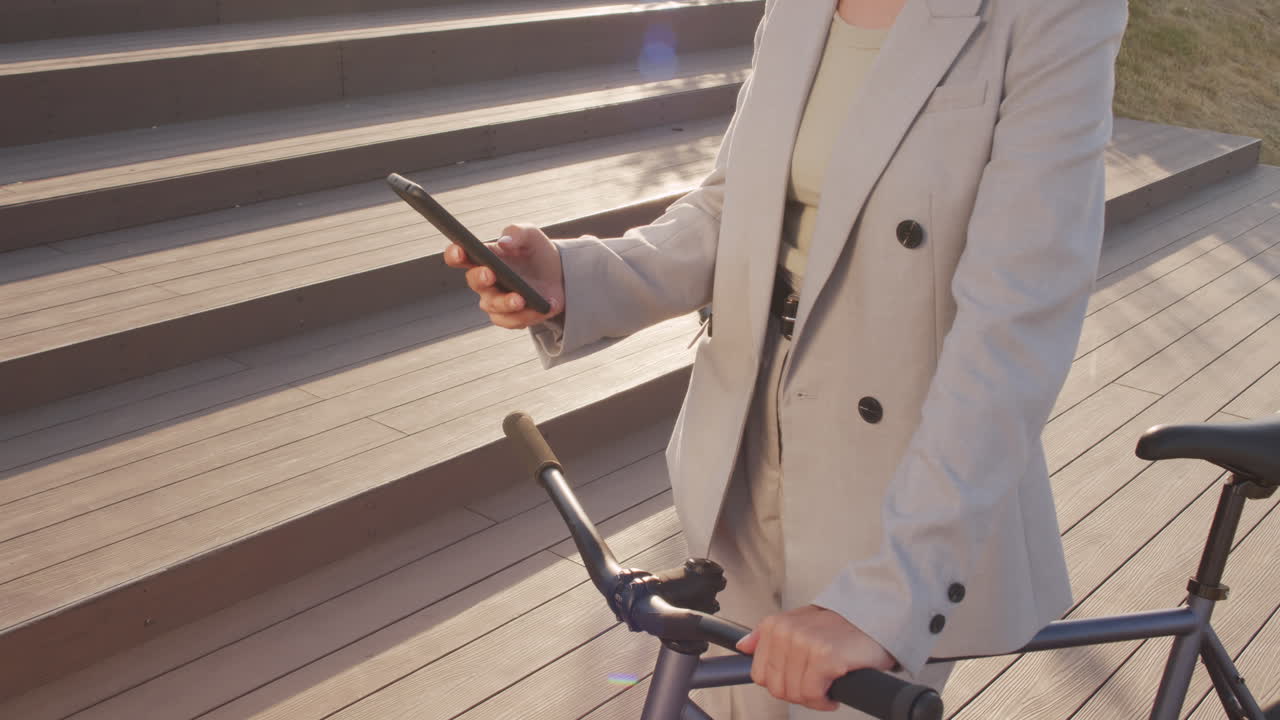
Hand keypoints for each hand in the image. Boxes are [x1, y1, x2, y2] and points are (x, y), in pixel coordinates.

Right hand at [443, 223, 564, 328]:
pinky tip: (544, 307)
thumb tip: (504, 243)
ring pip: (493, 306)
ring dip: (506, 303)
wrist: (558, 273)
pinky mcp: (511, 317)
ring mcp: (496, 301)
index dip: (454, 254)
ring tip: (521, 299)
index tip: (460, 251)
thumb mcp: (530, 235)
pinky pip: (513, 321)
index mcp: (484, 258)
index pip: (459, 257)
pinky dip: (529, 315)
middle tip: (490, 273)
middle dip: (480, 278)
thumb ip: (516, 233)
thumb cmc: (536, 251)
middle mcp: (485, 282)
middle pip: (474, 282)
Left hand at [736, 605, 895, 711]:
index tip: (796, 679)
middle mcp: (787, 631)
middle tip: (815, 685)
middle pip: (776, 687)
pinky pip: (813, 694)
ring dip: (813, 698)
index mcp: (775, 625)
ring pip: (794, 693)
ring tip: (826, 685)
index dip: (780, 684)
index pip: (759, 674)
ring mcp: (805, 643)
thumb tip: (743, 646)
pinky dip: (825, 700)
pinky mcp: (825, 657)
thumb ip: (766, 635)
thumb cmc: (838, 625)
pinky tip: (834, 689)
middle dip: (797, 693)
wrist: (874, 617)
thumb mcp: (797, 623)